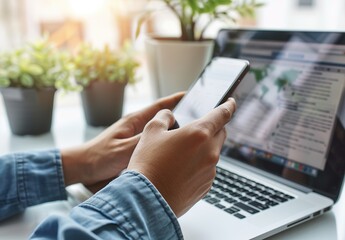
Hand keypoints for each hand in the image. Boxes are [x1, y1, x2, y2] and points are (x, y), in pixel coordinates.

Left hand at [61, 92, 183, 190]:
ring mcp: (137, 139)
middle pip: (163, 119)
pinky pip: (155, 146)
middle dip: (180, 117)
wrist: (83, 169)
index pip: (160, 106)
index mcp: (135, 122)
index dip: (176, 99)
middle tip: (198, 119)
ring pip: (160, 133)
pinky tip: (173, 153)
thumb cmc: (99, 157)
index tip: (191, 94)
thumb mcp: (124, 150)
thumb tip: (165, 135)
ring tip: (189, 137)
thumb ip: (144, 142)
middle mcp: (138, 128)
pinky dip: (165, 146)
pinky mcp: (135, 150)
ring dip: (173, 134)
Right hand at [127, 98, 235, 216]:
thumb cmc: (148, 165)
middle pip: (220, 133)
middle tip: (195, 131)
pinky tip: (181, 170)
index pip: (222, 114)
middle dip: (213, 128)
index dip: (228, 105)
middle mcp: (210, 151)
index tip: (231, 102)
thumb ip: (163, 117)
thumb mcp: (151, 131)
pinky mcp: (207, 185)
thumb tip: (169, 115)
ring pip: (213, 153)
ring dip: (203, 149)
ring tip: (180, 155)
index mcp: (199, 133)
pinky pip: (207, 169)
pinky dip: (199, 166)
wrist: (147, 200)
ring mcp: (210, 171)